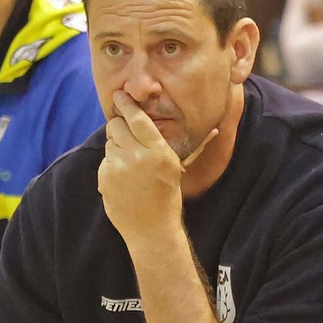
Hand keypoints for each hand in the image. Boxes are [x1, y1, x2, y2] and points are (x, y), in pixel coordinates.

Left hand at [97, 91, 215, 247]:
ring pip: (109, 141)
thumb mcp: (178, 166)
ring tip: (129, 163)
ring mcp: (117, 167)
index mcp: (157, 151)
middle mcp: (136, 156)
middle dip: (119, 126)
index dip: (126, 104)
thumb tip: (217, 128)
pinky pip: (104, 159)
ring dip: (116, 146)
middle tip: (127, 135)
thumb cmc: (168, 196)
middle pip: (116, 125)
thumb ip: (192, 145)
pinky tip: (123, 178)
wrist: (151, 228)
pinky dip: (111, 164)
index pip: (137, 118)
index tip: (119, 94)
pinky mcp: (104, 177)